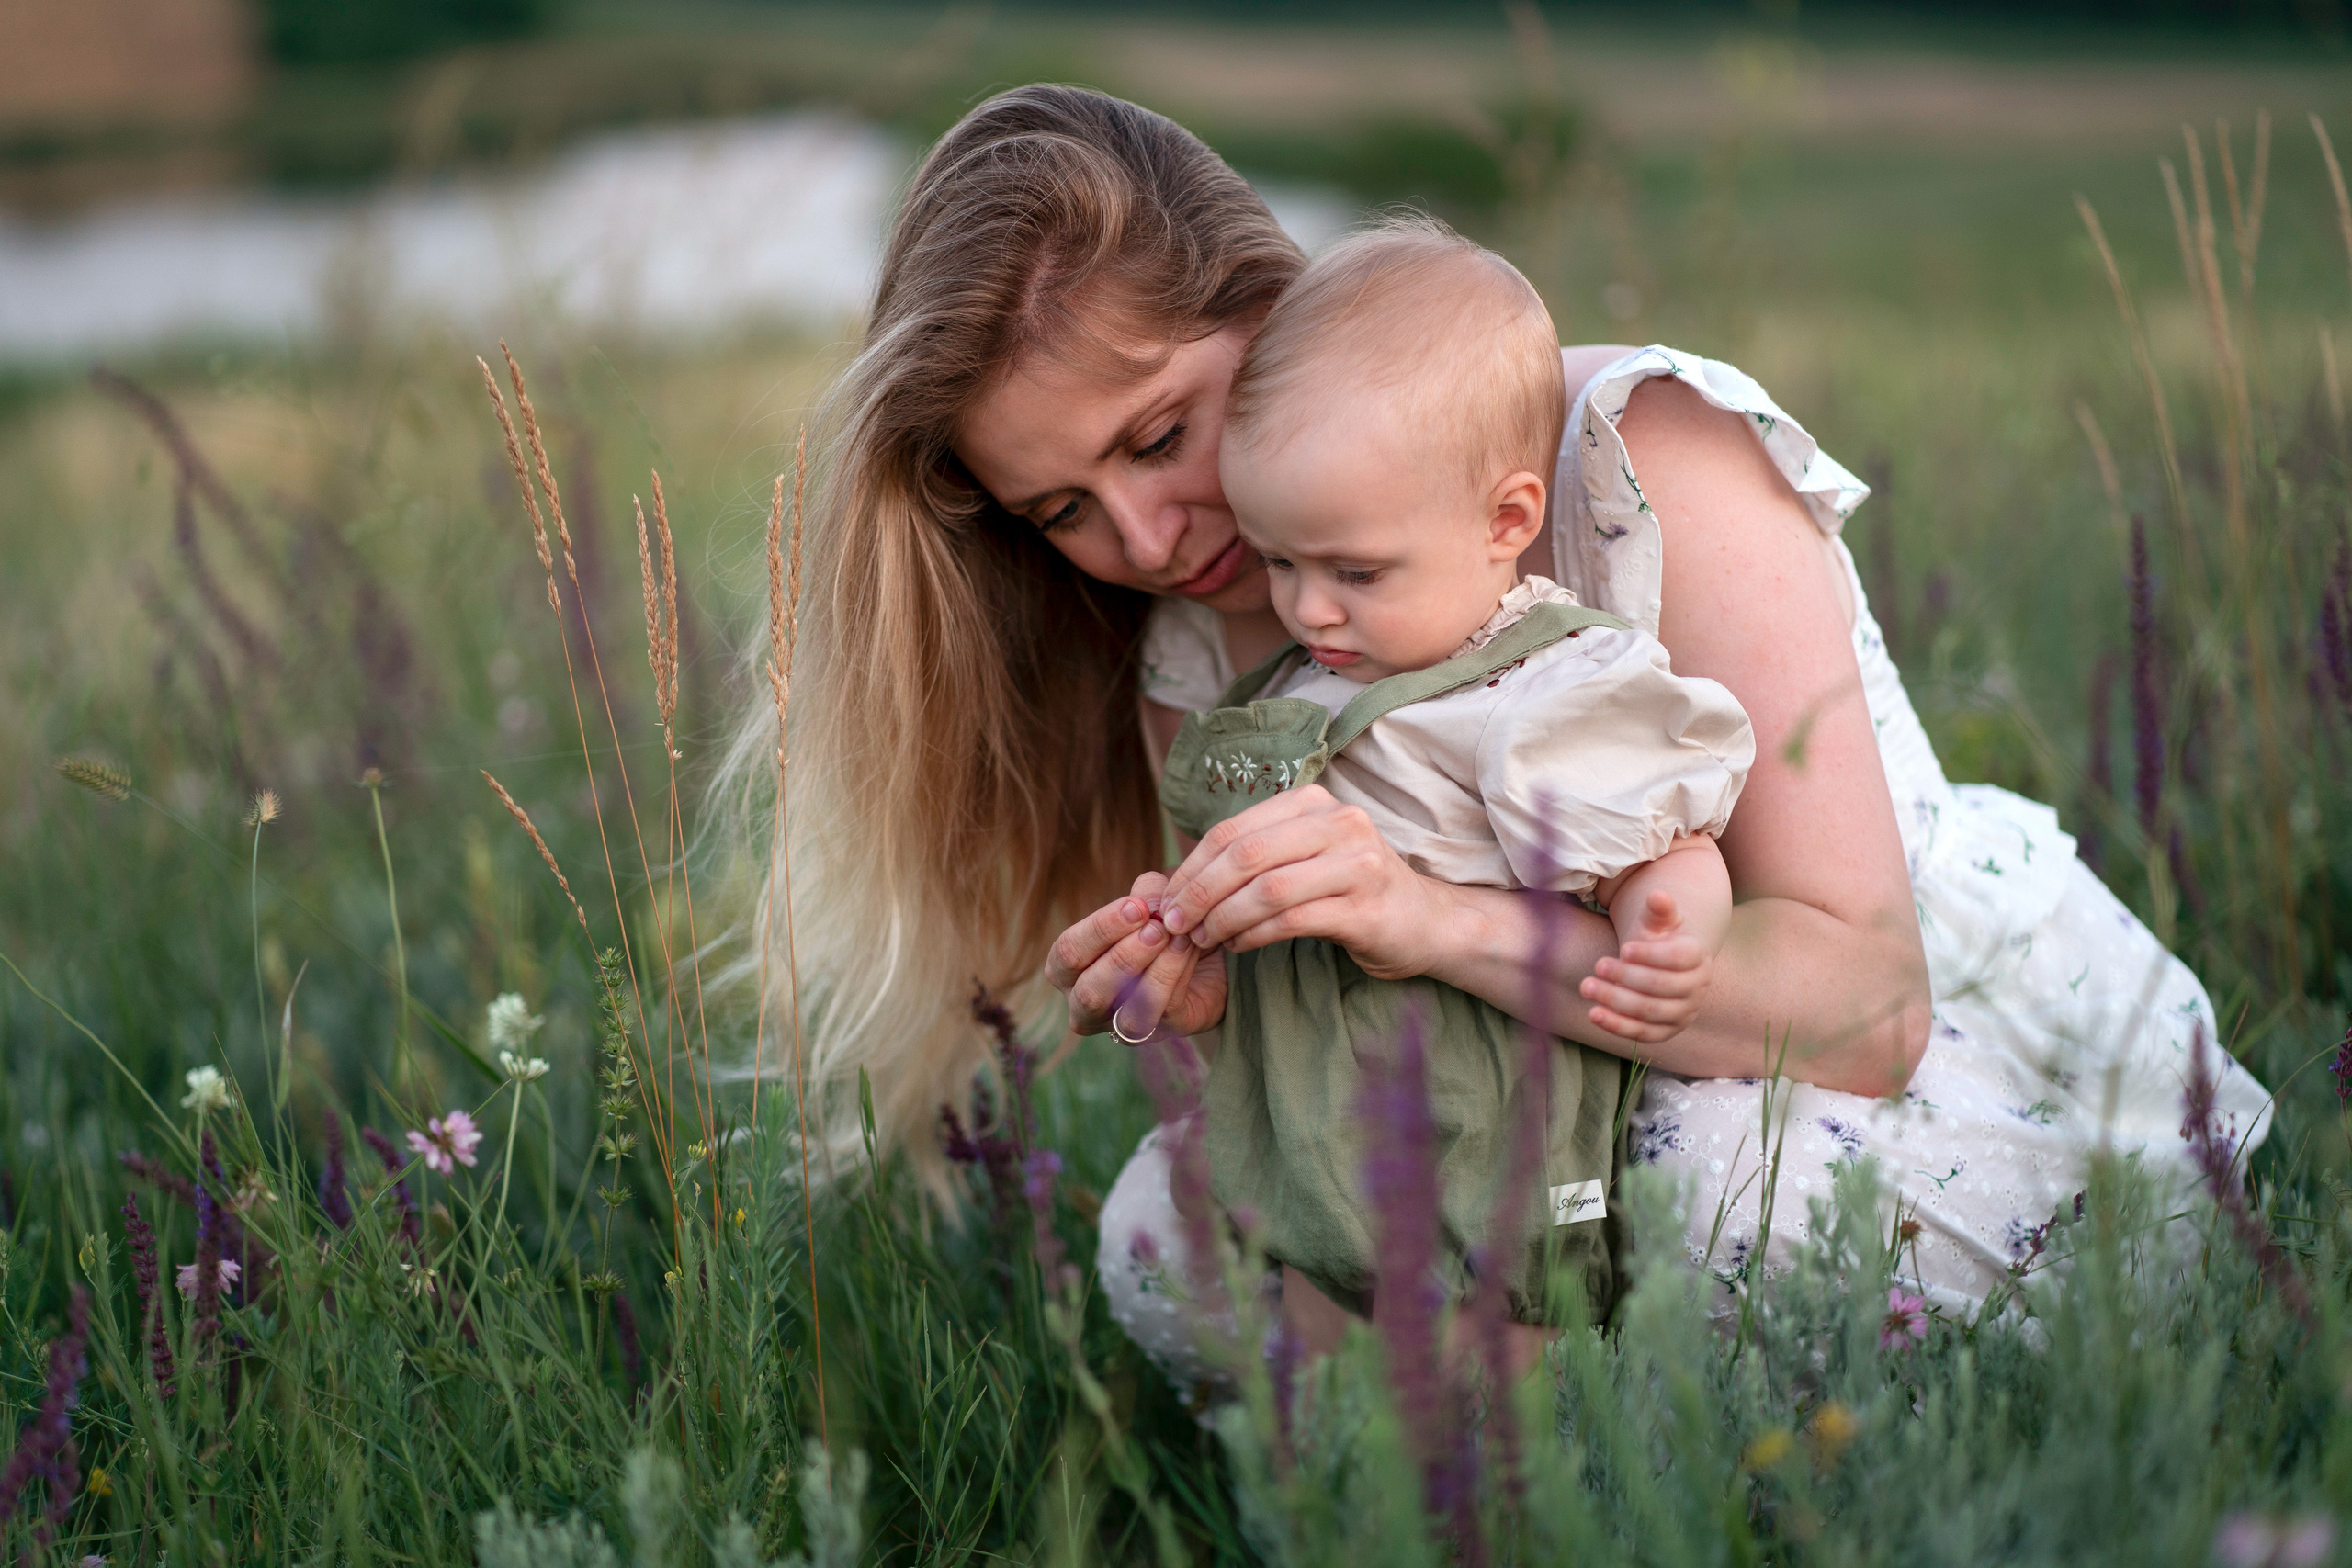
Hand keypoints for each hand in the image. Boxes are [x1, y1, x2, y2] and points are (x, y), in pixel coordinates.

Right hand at [1044, 872, 1228, 1040]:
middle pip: (1089, 991)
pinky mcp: (1157, 1034)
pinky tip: (1188, 948)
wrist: (1204, 956)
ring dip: (1153, 971)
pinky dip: (1176, 977)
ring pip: (1126, 1014)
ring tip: (1174, 937)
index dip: (1100, 929)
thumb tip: (1145, 901)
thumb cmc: (1159, 925)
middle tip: (1155, 928)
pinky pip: (1163, 1012)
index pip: (1068, 952)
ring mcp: (1118, 1027)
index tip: (1136, 907)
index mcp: (1067, 969)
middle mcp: (1083, 1005)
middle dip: (1123, 957)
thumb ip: (1145, 893)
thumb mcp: (1151, 901)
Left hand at [1157, 785, 1441, 980]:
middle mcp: (1338, 823)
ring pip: (1265, 890)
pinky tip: (1238, 946)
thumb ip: (1254, 855)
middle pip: (1244, 855)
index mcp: (1313, 802)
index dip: (1191, 867)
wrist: (1424, 921)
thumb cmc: (1350, 889)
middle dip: (1199, 893)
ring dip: (1222, 919)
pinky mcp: (1364, 909)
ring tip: (1203, 940)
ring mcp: (1356, 864)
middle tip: (1175, 924)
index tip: (1166, 899)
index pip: (1232, 830)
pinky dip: (1253, 936)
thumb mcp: (1304, 854)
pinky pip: (1291, 921)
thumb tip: (1177, 878)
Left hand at [1578, 889, 1710, 1044]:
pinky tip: (1594, 1014)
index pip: (1677, 959)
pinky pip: (1642, 1034)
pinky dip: (1617, 1025)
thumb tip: (1657, 894)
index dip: (1651, 956)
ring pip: (1650, 1011)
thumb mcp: (1660, 922)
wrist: (1666, 967)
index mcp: (1697, 956)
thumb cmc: (1660, 938)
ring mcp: (1683, 1013)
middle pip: (1661, 986)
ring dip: (1616, 1001)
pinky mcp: (1666, 1032)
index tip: (1624, 949)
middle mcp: (1696, 988)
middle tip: (1598, 966)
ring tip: (1586, 986)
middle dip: (1627, 977)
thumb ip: (1659, 910)